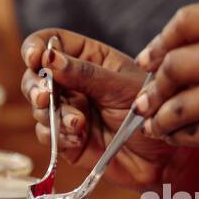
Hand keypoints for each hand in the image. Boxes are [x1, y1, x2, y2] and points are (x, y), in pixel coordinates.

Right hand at [20, 29, 183, 190]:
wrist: (164, 156)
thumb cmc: (152, 112)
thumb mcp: (121, 87)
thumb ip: (84, 74)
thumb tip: (49, 58)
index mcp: (89, 58)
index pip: (52, 42)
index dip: (37, 47)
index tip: (35, 59)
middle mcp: (74, 83)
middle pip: (35, 76)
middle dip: (35, 86)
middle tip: (45, 98)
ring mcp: (68, 111)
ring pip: (39, 107)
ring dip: (53, 115)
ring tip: (78, 124)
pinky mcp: (65, 138)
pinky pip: (46, 134)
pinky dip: (58, 135)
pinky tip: (78, 138)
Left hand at [133, 4, 198, 198]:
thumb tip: (160, 57)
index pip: (188, 21)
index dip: (159, 43)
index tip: (147, 63)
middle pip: (173, 65)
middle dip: (154, 89)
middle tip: (147, 104)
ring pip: (177, 105)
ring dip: (159, 120)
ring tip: (158, 126)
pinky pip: (191, 133)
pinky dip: (179, 138)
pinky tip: (181, 138)